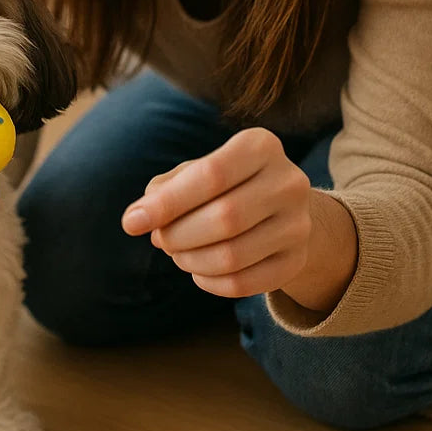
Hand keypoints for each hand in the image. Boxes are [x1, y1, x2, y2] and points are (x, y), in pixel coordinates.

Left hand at [122, 126, 354, 308]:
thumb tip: (137, 219)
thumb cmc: (225, 183)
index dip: (167, 203)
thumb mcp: (198, 171)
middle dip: (178, 234)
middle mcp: (288, 182)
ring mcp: (299, 224)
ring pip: (234, 256)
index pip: (211, 175)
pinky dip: (210, 283)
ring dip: (191, 261)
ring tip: (177, 253)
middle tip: (159, 239)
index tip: (132, 223)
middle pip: (225, 218)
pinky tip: (198, 272)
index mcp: (261, 146)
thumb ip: (164, 188)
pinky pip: (245, 284)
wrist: (281, 206)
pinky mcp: (297, 260)